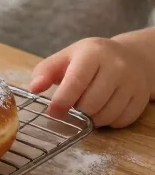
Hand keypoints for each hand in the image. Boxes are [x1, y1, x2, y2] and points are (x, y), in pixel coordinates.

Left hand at [29, 36, 149, 127]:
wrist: (130, 57)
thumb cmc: (91, 58)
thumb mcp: (67, 57)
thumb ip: (46, 70)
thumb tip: (33, 88)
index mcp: (93, 53)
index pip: (76, 82)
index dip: (62, 101)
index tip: (53, 112)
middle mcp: (116, 66)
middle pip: (91, 103)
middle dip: (77, 110)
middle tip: (72, 106)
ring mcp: (132, 82)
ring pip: (106, 115)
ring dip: (91, 118)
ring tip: (87, 106)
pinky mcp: (141, 98)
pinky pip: (120, 121)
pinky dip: (108, 121)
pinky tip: (103, 108)